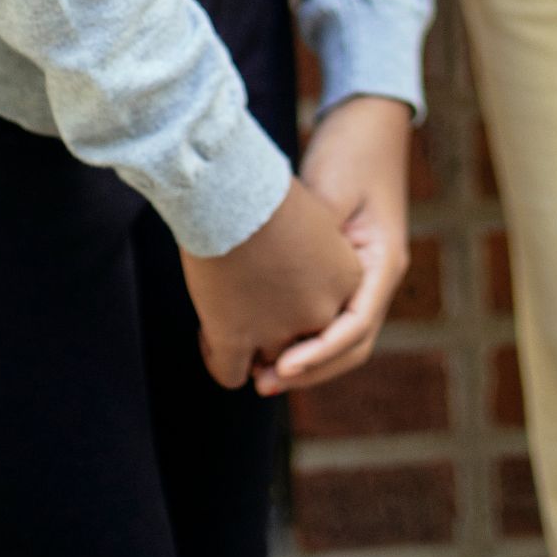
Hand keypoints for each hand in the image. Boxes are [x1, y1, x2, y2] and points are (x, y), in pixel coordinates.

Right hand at [181, 177, 361, 390]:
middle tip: (249, 309)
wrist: (229, 184)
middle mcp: (320, 312)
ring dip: (246, 349)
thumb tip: (297, 284)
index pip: (332, 315)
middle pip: (299, 341)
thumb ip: (315, 255)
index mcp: (348, 278)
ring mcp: (280, 331)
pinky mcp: (233, 339)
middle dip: (274, 334)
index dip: (303, 308)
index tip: (278, 296)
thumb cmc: (268, 189)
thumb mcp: (313, 215)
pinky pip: (229, 373)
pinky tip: (208, 334)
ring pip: (263, 362)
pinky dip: (218, 357)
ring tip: (223, 316)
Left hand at [252, 96, 411, 396]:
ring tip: (256, 371)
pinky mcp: (340, 268)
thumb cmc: (352, 149)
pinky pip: (323, 315)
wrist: (366, 119)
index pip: (356, 327)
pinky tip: (264, 337)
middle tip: (261, 381)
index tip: (282, 365)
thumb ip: (312, 239)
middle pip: (348, 345)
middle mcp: (376, 277)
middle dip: (308, 369)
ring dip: (301, 358)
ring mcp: (360, 275)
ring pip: (336, 337)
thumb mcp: (332, 191)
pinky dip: (298, 332)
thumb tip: (282, 284)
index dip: (319, 353)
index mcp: (383, 262)